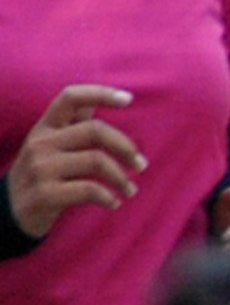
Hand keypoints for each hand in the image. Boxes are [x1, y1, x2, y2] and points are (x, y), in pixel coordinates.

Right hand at [10, 84, 141, 238]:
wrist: (9, 212)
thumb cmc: (41, 175)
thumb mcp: (50, 146)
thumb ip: (73, 125)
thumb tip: (98, 101)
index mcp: (44, 127)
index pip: (70, 97)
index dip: (100, 93)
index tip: (128, 99)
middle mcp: (40, 143)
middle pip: (95, 130)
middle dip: (126, 147)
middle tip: (141, 165)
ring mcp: (41, 168)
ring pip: (96, 161)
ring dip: (122, 178)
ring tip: (130, 190)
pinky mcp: (45, 194)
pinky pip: (89, 190)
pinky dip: (109, 197)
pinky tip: (114, 203)